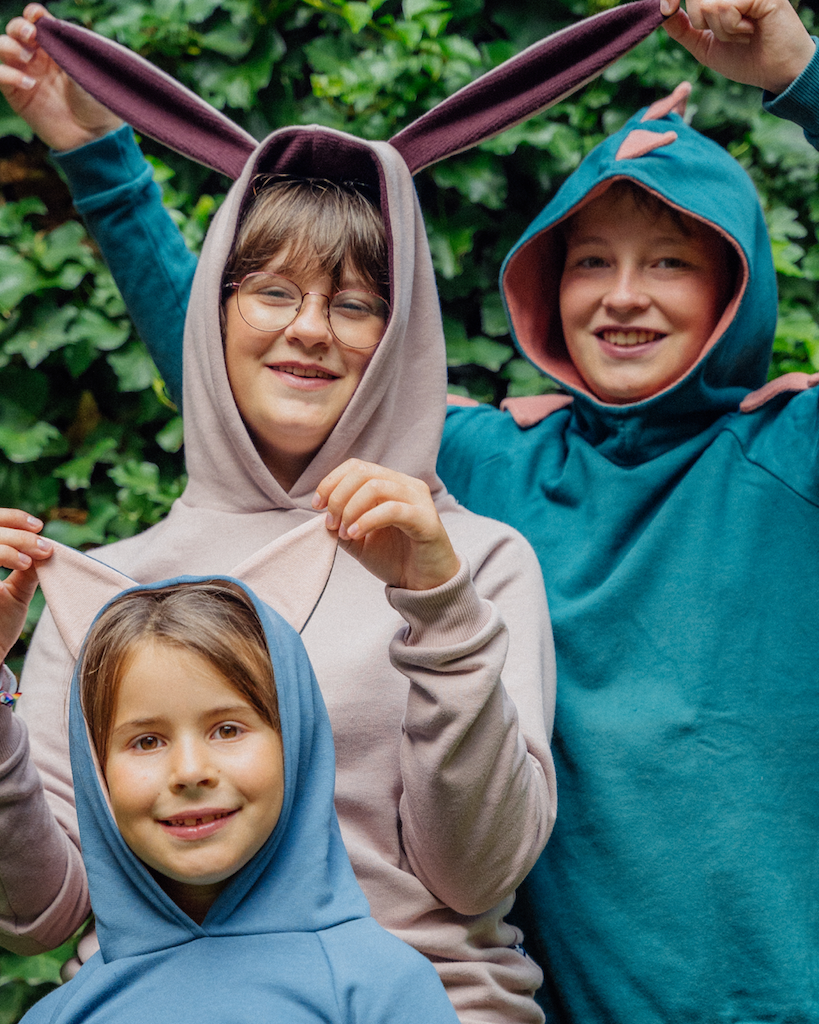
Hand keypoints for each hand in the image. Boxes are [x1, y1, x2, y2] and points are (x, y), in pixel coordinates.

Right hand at [0, 3, 121, 150]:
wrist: (95, 137)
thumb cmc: (98, 103)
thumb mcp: (88, 73)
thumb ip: (69, 52)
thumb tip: (51, 32)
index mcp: (57, 47)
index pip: (38, 22)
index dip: (34, 15)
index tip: (37, 16)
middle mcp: (39, 57)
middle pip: (16, 30)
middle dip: (19, 27)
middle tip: (30, 34)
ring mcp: (26, 73)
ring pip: (3, 47)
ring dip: (9, 46)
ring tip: (27, 58)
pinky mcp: (17, 94)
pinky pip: (0, 75)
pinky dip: (8, 74)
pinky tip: (28, 84)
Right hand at [0, 508, 51, 663]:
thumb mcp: (15, 593)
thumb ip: (26, 569)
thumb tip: (47, 546)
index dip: (12, 518)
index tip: (39, 526)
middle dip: (17, 533)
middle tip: (43, 544)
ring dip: (12, 543)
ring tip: (33, 559)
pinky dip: (4, 554)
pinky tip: (23, 565)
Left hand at [313, 460, 460, 590]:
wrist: (424, 583)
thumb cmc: (394, 558)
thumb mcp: (358, 539)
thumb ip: (340, 523)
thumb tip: (321, 512)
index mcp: (390, 484)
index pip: (356, 466)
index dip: (331, 481)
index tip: (317, 506)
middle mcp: (406, 485)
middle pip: (363, 472)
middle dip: (338, 496)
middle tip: (330, 523)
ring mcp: (418, 499)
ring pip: (375, 487)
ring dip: (350, 509)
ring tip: (343, 532)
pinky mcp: (426, 518)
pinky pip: (392, 509)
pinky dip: (367, 520)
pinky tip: (355, 534)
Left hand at [662, 0, 814, 94]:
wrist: (773, 72)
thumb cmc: (743, 58)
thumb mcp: (704, 45)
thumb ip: (683, 29)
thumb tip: (662, 13)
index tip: (666, 10)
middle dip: (700, 20)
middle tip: (726, 32)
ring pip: (708, 3)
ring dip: (721, 29)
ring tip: (742, 33)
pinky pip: (725, 6)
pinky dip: (732, 27)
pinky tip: (750, 30)